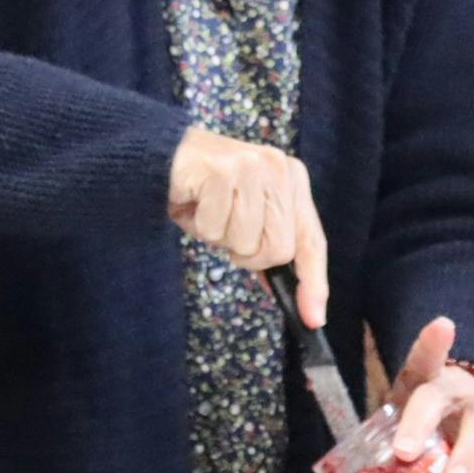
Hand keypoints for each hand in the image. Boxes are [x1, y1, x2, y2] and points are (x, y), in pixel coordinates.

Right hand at [168, 127, 328, 325]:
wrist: (159, 154)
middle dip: (246, 253)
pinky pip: (215, 229)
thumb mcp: (246, 218)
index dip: (314, 282)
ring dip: (220, 237)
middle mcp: (279, 169)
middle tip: (224, 227)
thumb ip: (271, 247)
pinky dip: (199, 225)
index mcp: (292, 179)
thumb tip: (298, 297)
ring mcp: (252, 167)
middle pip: (279, 250)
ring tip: (207, 210)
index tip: (314, 318)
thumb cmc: (204, 191)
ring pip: (246, 243)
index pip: (312, 240)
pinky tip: (193, 201)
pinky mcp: (222, 171)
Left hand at [386, 317, 473, 472]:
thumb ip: (387, 435)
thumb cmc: (430, 416)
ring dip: (467, 453)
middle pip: (439, 397)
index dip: (433, 342)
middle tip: (405, 452)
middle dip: (421, 423)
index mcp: (427, 378)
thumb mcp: (406, 413)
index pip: (425, 356)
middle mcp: (460, 386)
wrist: (470, 411)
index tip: (444, 326)